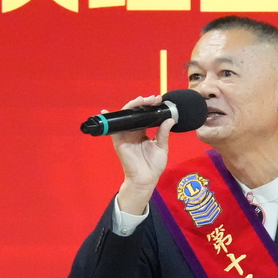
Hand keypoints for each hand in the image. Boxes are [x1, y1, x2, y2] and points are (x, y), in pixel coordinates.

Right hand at [111, 94, 176, 216]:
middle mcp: (133, 131)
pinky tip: (108, 111)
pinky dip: (110, 119)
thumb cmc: (153, 165)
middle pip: (134, 113)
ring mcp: (125, 135)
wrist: (146, 179)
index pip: (144, 115)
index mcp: (142, 132)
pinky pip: (113, 128)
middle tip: (153, 98)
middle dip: (143, 103)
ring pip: (125, 116)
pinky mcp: (118, 140)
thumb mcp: (162, 147)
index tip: (159, 100)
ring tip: (142, 100)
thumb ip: (163, 133)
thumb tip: (170, 119)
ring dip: (132, 106)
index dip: (150, 106)